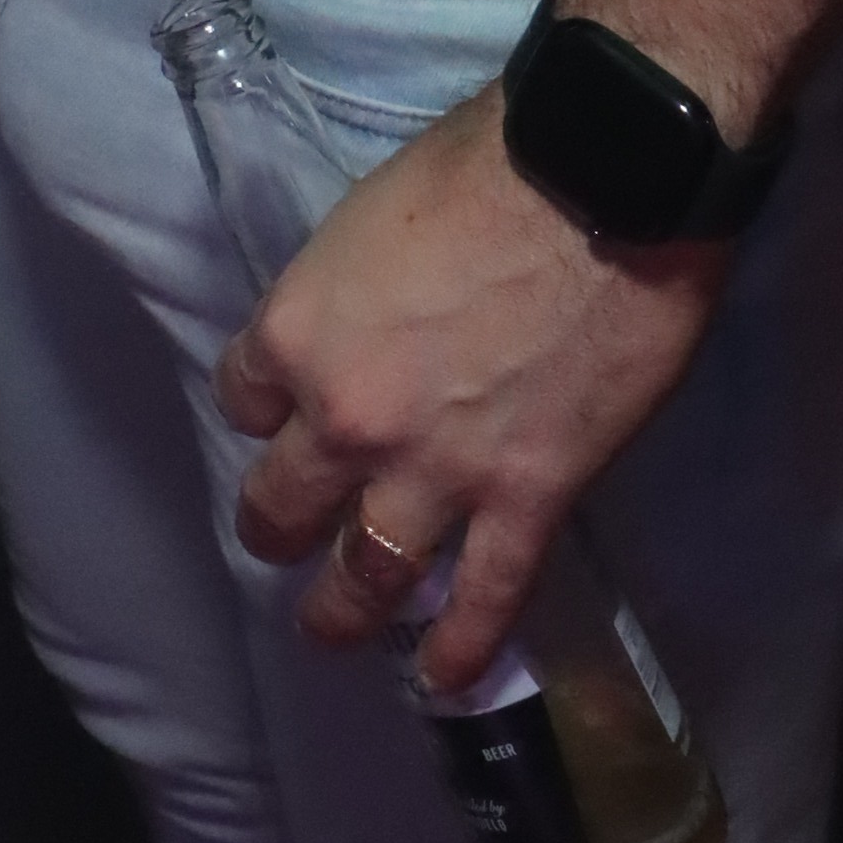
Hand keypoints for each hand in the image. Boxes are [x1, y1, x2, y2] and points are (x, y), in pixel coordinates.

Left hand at [211, 92, 725, 690]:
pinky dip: (459, 649)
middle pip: (284, 502)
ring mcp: (436, 471)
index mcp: (300, 330)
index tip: (281, 417)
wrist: (597, 179)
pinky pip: (484, 599)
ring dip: (344, 610)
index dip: (265, 410)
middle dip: (278, 527)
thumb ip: (352, 293)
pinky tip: (440, 677)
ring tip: (333, 628)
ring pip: (368, 574)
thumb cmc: (484, 165)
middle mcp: (348, 417)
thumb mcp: (371, 218)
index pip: (246, 397)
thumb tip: (370, 322)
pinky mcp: (526, 502)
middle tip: (282, 540)